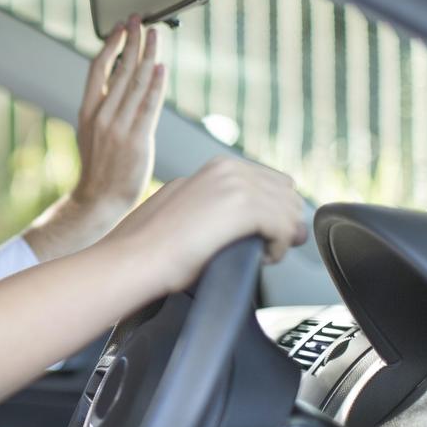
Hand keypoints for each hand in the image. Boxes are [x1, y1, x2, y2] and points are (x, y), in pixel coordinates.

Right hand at [22, 16, 165, 260]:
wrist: (99, 199)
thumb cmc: (100, 166)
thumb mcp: (92, 131)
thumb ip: (106, 106)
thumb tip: (123, 79)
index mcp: (88, 111)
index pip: (98, 69)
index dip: (111, 45)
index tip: (121, 27)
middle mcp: (102, 116)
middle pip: (120, 70)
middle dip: (133, 42)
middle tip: (142, 21)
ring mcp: (118, 128)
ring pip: (135, 83)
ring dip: (147, 55)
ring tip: (155, 35)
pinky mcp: (137, 140)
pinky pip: (147, 106)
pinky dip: (154, 85)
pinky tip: (160, 68)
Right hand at [103, 156, 308, 295]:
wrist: (137, 256)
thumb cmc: (153, 245)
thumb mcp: (188, 209)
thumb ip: (219, 204)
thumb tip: (251, 219)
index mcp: (217, 167)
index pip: (271, 181)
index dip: (275, 211)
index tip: (265, 235)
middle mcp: (229, 169)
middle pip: (287, 193)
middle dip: (284, 222)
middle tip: (268, 247)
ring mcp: (237, 185)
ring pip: (290, 211)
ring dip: (281, 236)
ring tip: (261, 255)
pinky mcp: (244, 207)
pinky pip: (284, 228)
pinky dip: (278, 249)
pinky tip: (260, 259)